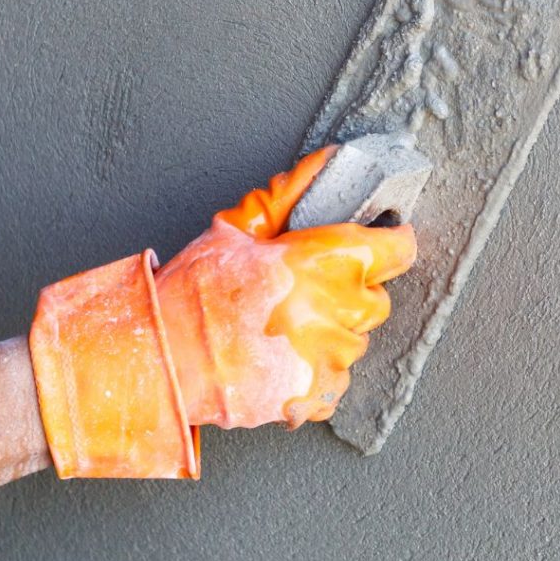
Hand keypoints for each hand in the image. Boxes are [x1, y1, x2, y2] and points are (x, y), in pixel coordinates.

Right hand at [155, 148, 415, 429]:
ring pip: (354, 342)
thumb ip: (287, 197)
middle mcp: (333, 311)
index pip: (396, 249)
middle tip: (300, 293)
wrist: (162, 358)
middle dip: (346, 294)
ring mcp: (327, 358)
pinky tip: (275, 359)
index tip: (379, 245)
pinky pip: (333, 381)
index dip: (387, 243)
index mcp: (321, 261)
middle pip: (376, 300)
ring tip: (278, 330)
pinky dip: (311, 373)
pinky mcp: (316, 396)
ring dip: (327, 335)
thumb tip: (326, 164)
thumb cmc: (190, 293)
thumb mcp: (234, 231)